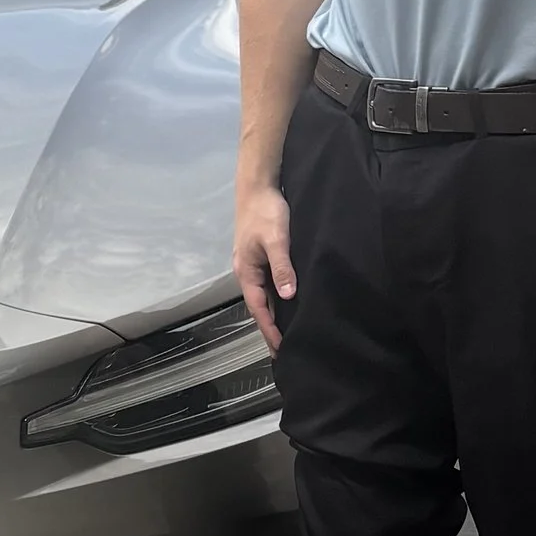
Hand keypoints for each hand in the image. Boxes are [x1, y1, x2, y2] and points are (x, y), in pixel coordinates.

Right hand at [235, 182, 297, 348]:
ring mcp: (254, 264)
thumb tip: (288, 296)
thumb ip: (282, 268)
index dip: (269, 329)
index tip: (280, 349)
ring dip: (274, 313)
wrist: (258, 186)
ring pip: (264, 295)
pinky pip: (269, 283)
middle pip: (259, 306)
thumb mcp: (277, 240)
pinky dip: (278, 297)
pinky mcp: (261, 255)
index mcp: (247, 272)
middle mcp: (248, 271)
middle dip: (270, 327)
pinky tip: (289, 302)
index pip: (258, 308)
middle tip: (284, 349)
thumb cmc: (267, 213)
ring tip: (288, 332)